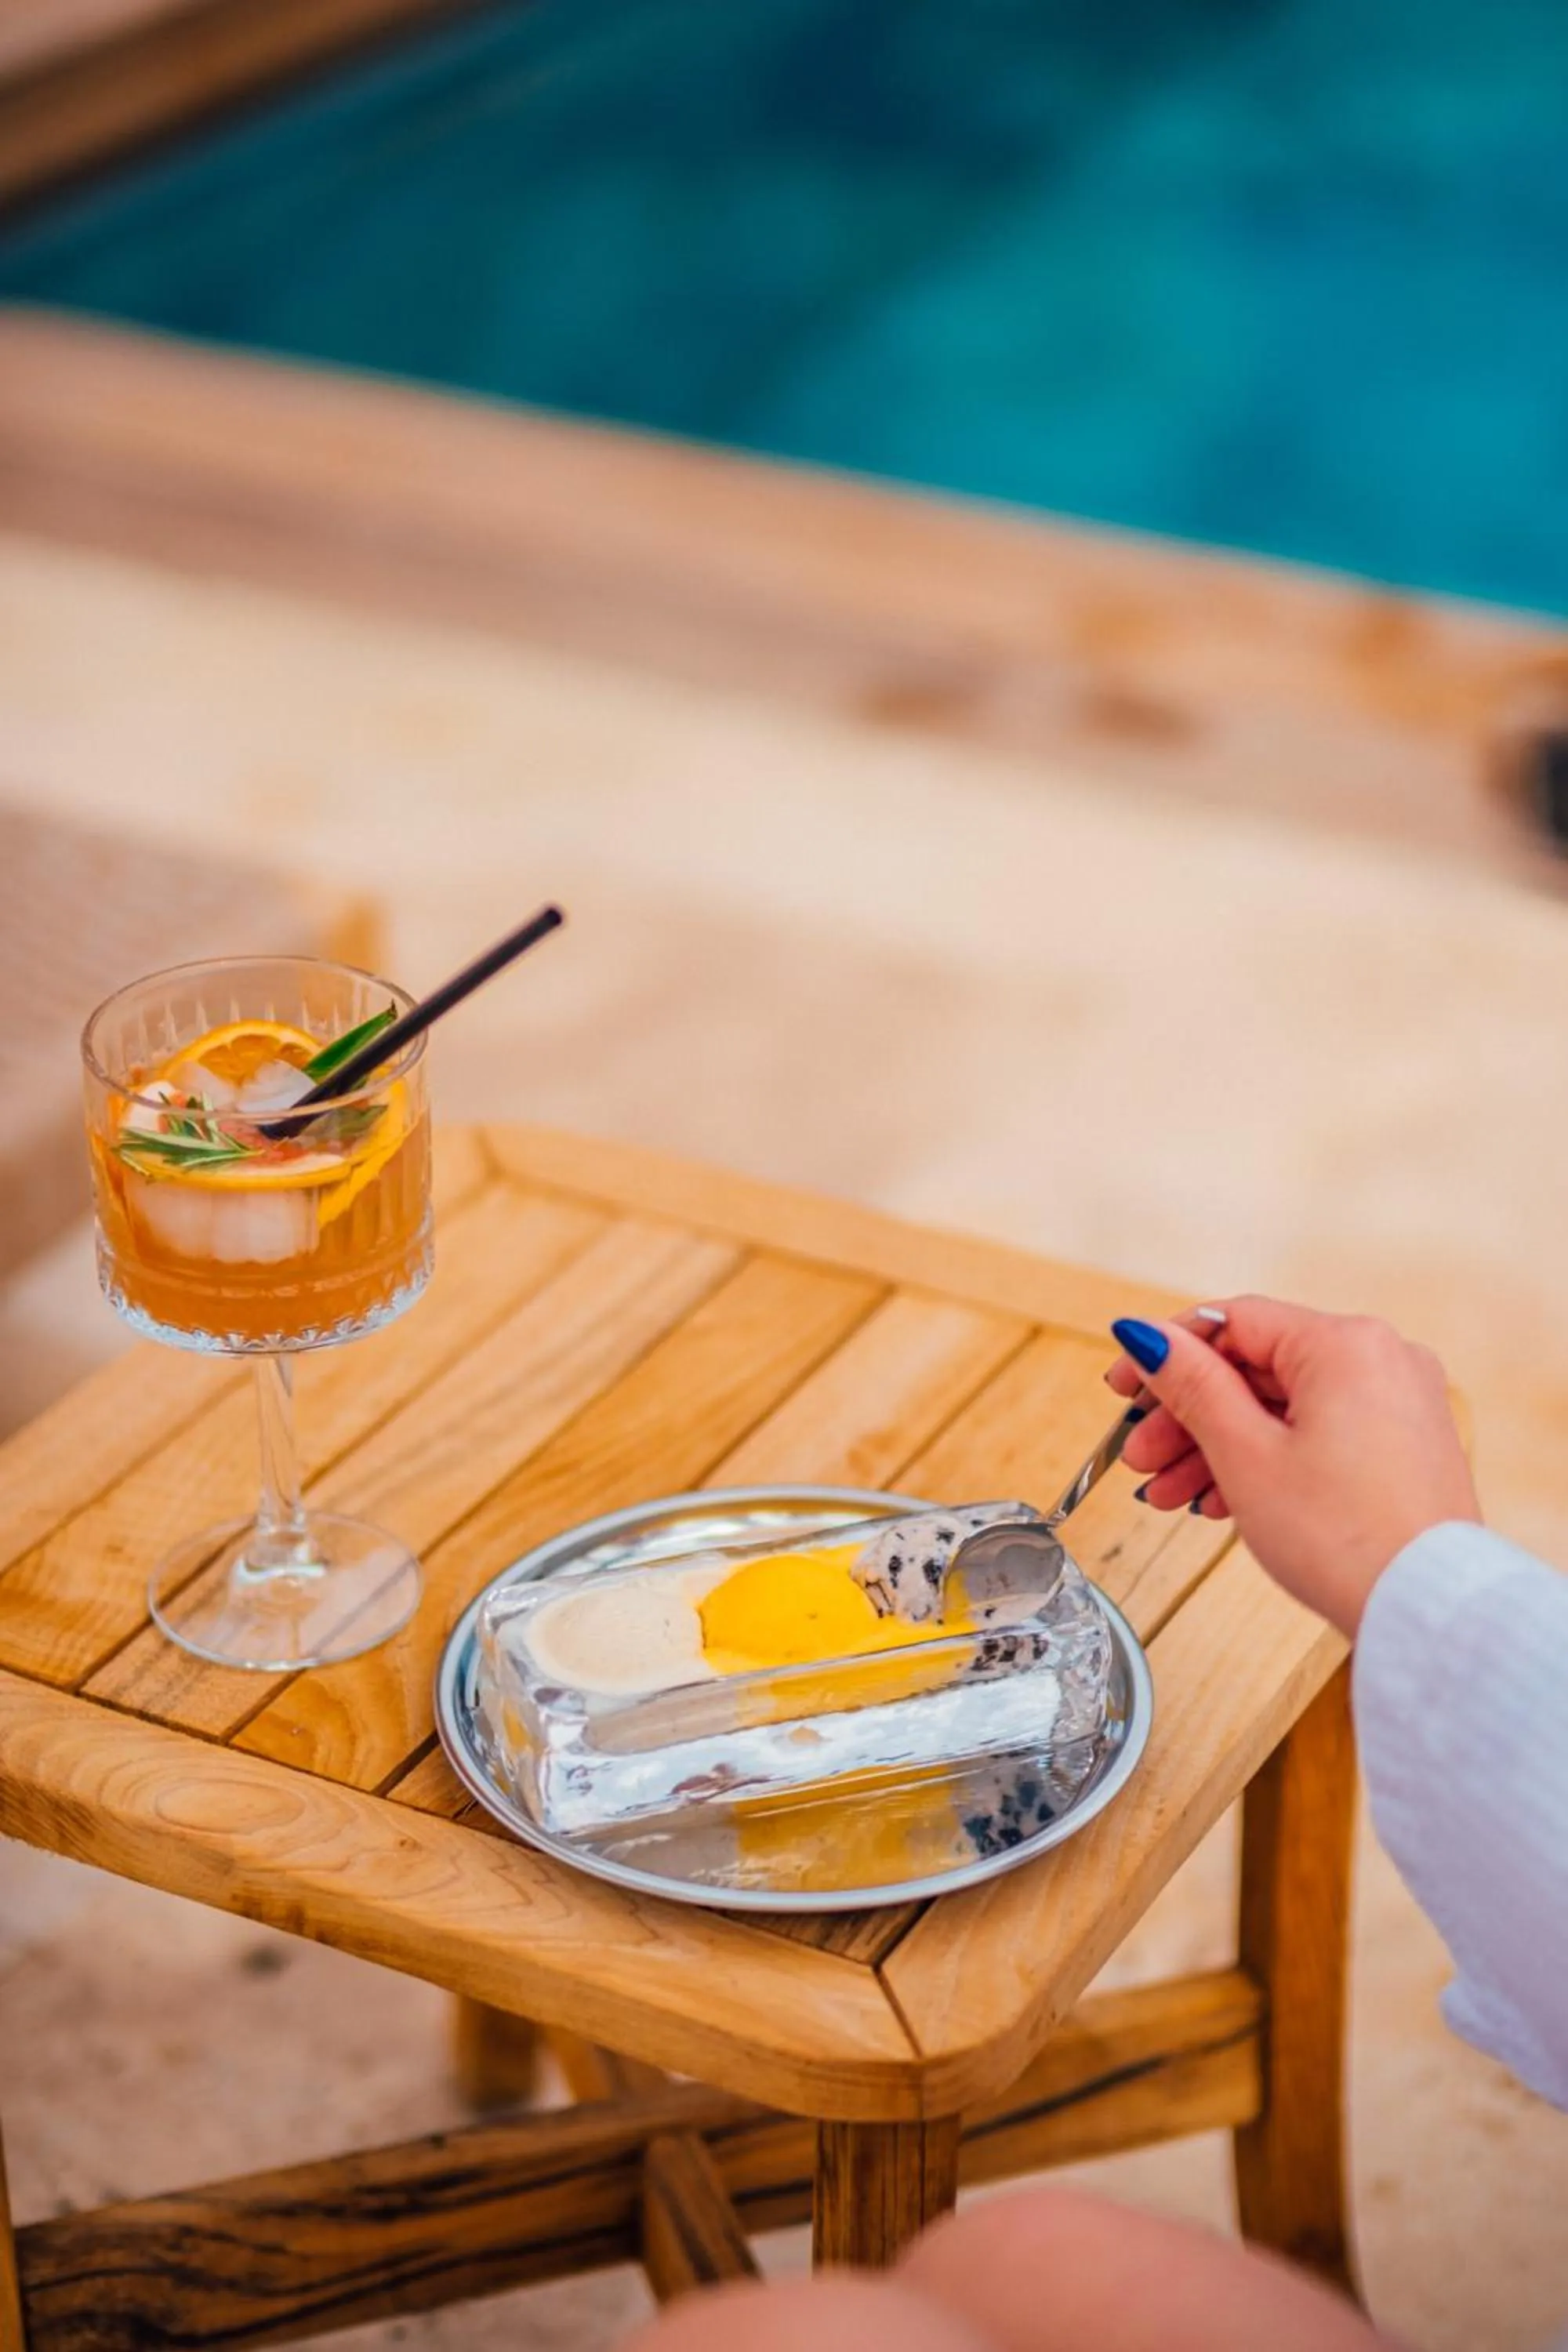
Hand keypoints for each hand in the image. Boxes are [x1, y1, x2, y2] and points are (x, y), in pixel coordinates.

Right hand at [1106, 1297, 1480, 1634]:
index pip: (1233, 1322)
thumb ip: (1192, 1385)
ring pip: (1283, 1407)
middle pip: (1256, 1369)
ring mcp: (1397, 1403)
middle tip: (1141, 1457)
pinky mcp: (1402, 1446)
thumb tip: (1150, 1337)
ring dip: (1219, 1446)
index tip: (1123, 1386)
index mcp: (1345, 1344)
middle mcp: (1381, 1360)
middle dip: (1188, 1416)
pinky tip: (1221, 1500)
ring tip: (1170, 1494)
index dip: (1167, 1353)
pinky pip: (1317, 1433)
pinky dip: (1267, 1459)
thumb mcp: (1245, 1455)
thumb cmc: (1345, 1539)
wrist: (1426, 1613)